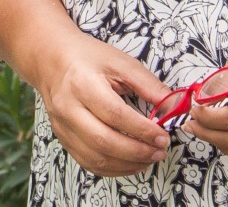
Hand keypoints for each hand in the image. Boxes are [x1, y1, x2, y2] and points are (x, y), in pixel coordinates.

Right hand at [33, 32, 172, 176]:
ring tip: (149, 158)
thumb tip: (174, 106)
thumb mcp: (121, 63)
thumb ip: (149, 85)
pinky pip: (88, 163)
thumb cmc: (89, 58)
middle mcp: (69, 108)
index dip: (142, 130)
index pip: (115, 114)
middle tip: (160, 151)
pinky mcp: (63, 138)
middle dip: (137, 151)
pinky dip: (113, 169)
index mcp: (83, 84)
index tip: (163, 136)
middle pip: (104, 141)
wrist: (52, 60)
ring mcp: (63, 126)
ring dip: (127, 165)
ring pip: (96, 158)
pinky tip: (131, 163)